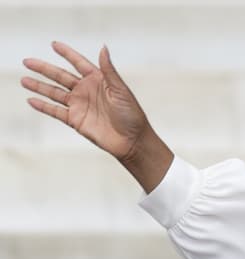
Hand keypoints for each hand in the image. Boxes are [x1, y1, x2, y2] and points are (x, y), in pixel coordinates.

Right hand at [22, 42, 172, 191]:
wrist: (132, 141)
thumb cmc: (132, 115)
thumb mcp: (121, 90)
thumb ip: (109, 70)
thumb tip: (103, 48)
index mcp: (98, 81)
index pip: (78, 63)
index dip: (67, 54)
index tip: (54, 44)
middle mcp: (86, 91)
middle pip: (60, 76)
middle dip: (44, 69)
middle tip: (28, 61)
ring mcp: (80, 105)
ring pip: (54, 93)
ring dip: (39, 86)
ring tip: (24, 80)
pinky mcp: (76, 120)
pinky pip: (56, 111)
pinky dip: (43, 106)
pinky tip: (31, 100)